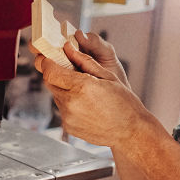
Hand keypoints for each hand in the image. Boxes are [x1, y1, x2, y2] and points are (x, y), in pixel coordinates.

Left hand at [31, 38, 145, 147]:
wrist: (130, 132)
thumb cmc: (124, 103)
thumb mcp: (108, 76)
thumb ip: (85, 61)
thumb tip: (68, 48)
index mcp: (82, 87)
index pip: (50, 71)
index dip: (49, 63)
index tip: (53, 60)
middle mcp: (71, 103)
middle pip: (49, 82)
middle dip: (57, 75)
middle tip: (71, 74)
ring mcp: (68, 117)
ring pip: (56, 96)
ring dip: (64, 90)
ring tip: (85, 93)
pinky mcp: (68, 127)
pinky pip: (62, 110)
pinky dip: (69, 105)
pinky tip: (86, 106)